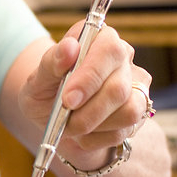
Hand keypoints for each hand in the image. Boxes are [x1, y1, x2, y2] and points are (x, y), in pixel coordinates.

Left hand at [20, 21, 151, 155]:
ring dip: (93, 125)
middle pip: (119, 88)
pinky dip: (97, 138)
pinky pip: (124, 131)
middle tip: (65, 121)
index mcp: (99, 38)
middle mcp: (123, 57)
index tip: (68, 99)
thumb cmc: (45, 93)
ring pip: (129, 111)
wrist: (54, 118)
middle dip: (88, 111)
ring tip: (70, 126)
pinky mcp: (139, 111)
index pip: (109, 50)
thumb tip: (69, 48)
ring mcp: (136, 85)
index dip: (90, 77)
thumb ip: (51, 63)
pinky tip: (82, 133)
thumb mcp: (37, 79)